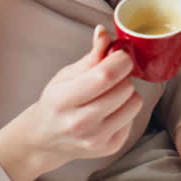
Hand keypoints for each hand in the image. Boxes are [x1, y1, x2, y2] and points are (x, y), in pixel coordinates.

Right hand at [0, 25, 141, 180]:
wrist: (45, 140)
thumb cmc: (56, 103)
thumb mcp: (66, 75)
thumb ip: (91, 56)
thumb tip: (104, 32)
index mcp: (65, 100)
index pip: (106, 75)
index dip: (121, 59)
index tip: (121, 54)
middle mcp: (81, 123)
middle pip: (124, 88)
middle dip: (123, 75)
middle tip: (111, 76)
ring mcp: (97, 139)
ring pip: (134, 103)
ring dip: (127, 93)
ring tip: (110, 94)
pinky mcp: (110, 148)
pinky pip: (133, 118)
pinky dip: (125, 110)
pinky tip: (109, 111)